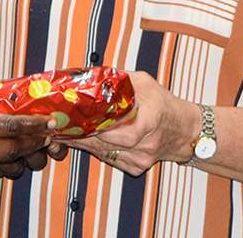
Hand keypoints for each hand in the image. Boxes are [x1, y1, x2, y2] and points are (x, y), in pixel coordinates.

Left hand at [62, 71, 197, 176]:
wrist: (184, 132)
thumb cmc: (165, 105)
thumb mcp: (145, 83)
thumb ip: (119, 80)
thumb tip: (92, 75)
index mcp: (149, 120)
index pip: (114, 130)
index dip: (90, 127)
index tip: (71, 120)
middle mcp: (144, 145)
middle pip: (102, 143)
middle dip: (78, 134)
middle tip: (58, 125)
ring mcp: (140, 159)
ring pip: (102, 153)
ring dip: (82, 143)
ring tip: (63, 132)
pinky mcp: (135, 168)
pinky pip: (108, 159)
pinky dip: (94, 149)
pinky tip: (82, 141)